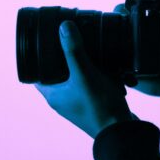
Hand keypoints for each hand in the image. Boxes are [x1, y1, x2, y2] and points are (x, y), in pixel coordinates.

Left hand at [36, 21, 136, 138]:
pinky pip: (96, 86)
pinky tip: (114, 71)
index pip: (36, 74)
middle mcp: (64, 101)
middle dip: (69, 58)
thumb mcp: (85, 74)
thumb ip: (74, 51)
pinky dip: (104, 77)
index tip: (45, 43)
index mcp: (53, 96)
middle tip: (75, 42)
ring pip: (80, 79)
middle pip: (59, 73)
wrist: (123, 132)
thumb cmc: (100, 107)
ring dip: (90, 67)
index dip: (38, 58)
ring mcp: (80, 104)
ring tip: (98, 55)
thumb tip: (64, 27)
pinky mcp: (96, 105)